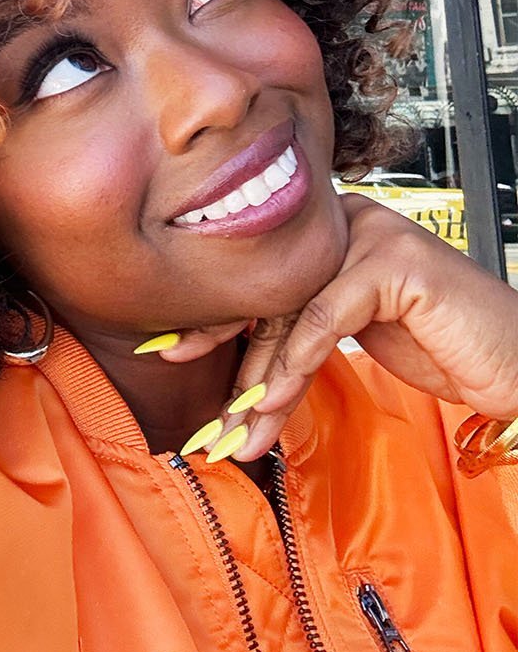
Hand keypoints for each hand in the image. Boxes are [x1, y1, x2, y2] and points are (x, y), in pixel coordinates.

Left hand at [164, 196, 517, 462]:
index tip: (168, 351)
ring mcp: (371, 234)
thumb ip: (301, 331)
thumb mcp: (355, 334)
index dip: (213, 316)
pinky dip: (295, 363)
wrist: (516, 364)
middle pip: (268, 290)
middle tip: (203, 416)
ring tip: (237, 430)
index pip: (260, 273)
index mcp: (330, 230)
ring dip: (261, 381)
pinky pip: (323, 317)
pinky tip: (273, 402)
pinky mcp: (394, 261)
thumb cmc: (442, 347)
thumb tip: (235, 372)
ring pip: (290, 310)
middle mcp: (345, 221)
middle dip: (229, 359)